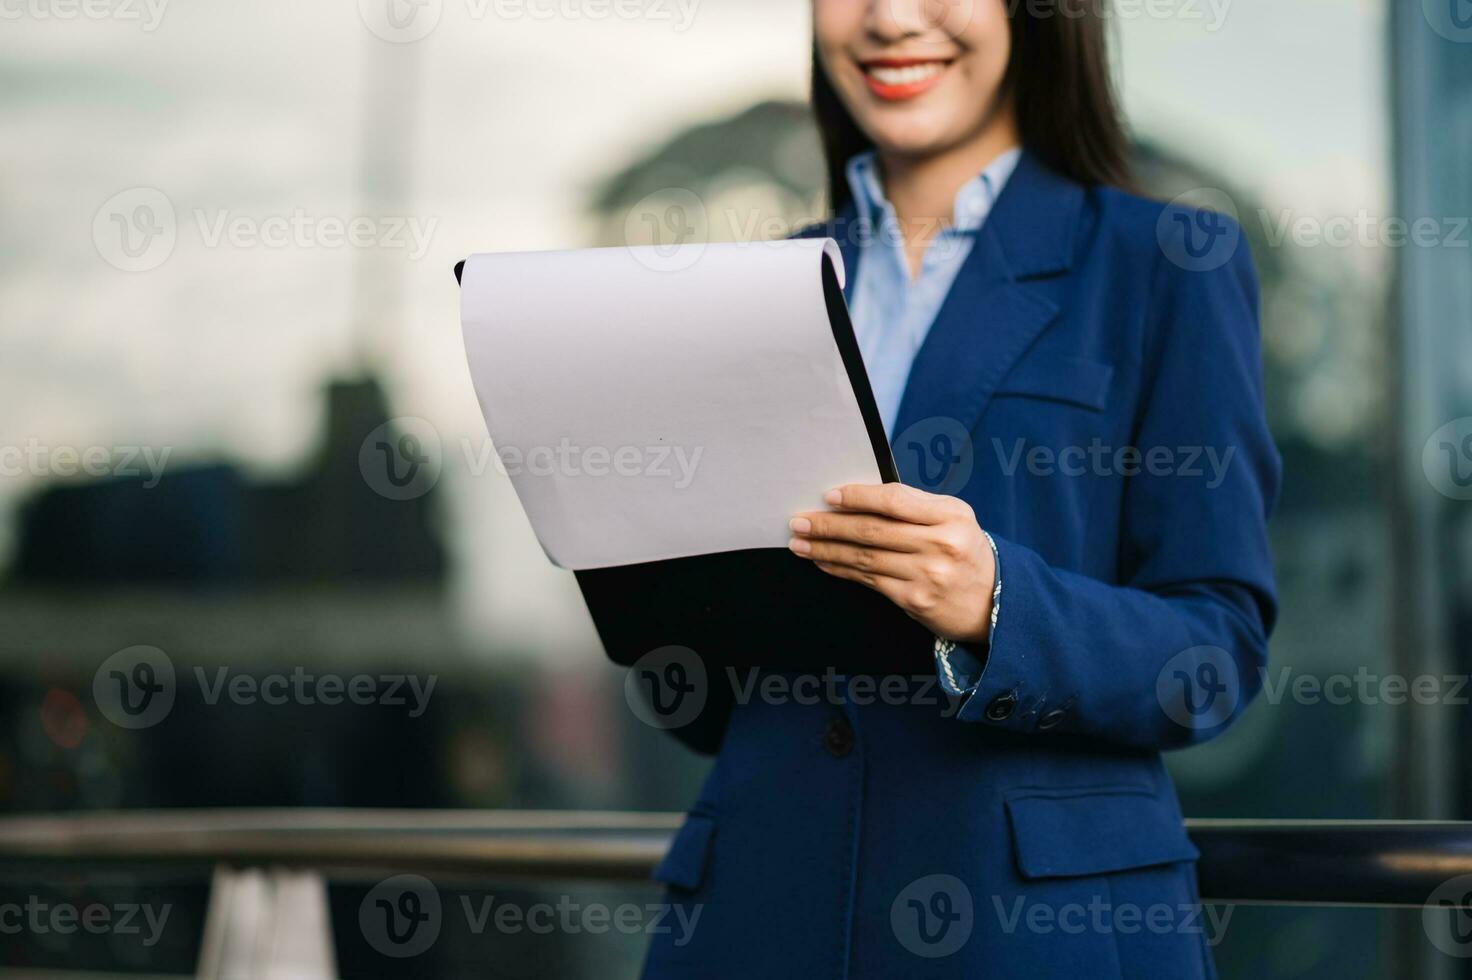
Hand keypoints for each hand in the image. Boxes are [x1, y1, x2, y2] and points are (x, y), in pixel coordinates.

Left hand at [789, 483, 995, 643]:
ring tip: (800, 542)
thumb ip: (914, 506)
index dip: (858, 497)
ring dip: (826, 549)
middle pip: (873, 530)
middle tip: (799, 521)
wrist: (994, 602)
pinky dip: (841, 570)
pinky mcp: (916, 600)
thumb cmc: (964, 551)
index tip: (828, 496)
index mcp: (951, 514)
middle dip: (829, 525)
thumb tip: (857, 497)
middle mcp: (941, 544)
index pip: (894, 500)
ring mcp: (928, 575)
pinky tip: (822, 562)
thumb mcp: (953, 518)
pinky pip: (869, 581)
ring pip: (865, 558)